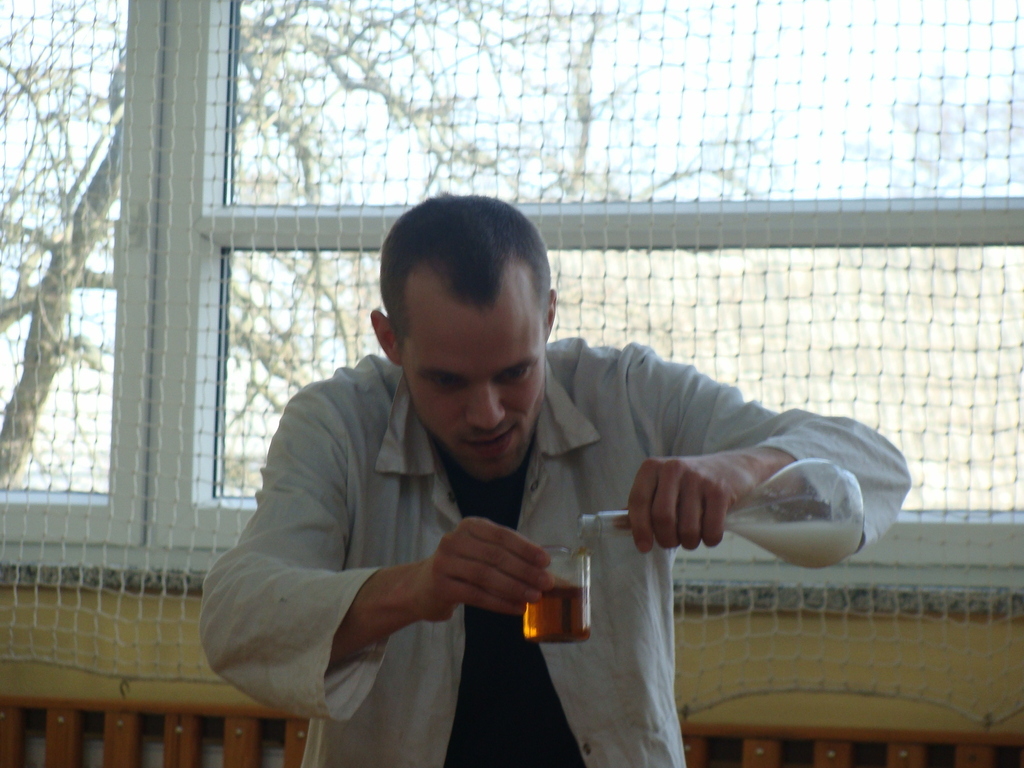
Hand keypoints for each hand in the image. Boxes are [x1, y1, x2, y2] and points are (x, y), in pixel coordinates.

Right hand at [414, 516, 553, 620]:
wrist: (421, 587)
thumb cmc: (460, 568)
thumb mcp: (480, 552)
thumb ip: (506, 554)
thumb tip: (543, 568)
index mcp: (470, 526)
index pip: (502, 535)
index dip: (526, 548)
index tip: (546, 561)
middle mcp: (454, 540)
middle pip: (496, 555)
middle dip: (524, 570)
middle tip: (546, 583)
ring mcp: (445, 562)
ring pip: (486, 575)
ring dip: (514, 587)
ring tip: (534, 597)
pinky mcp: (441, 586)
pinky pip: (476, 595)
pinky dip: (500, 603)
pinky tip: (517, 608)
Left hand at [626, 448, 792, 552]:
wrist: (732, 466)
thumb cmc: (690, 483)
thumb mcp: (663, 485)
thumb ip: (644, 503)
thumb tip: (621, 525)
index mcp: (653, 467)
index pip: (638, 501)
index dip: (639, 529)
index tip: (644, 547)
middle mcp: (673, 468)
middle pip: (662, 518)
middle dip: (666, 539)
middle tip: (672, 542)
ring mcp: (698, 478)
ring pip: (687, 529)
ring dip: (689, 542)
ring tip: (692, 536)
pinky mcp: (720, 490)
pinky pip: (711, 531)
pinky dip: (709, 540)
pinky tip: (709, 532)